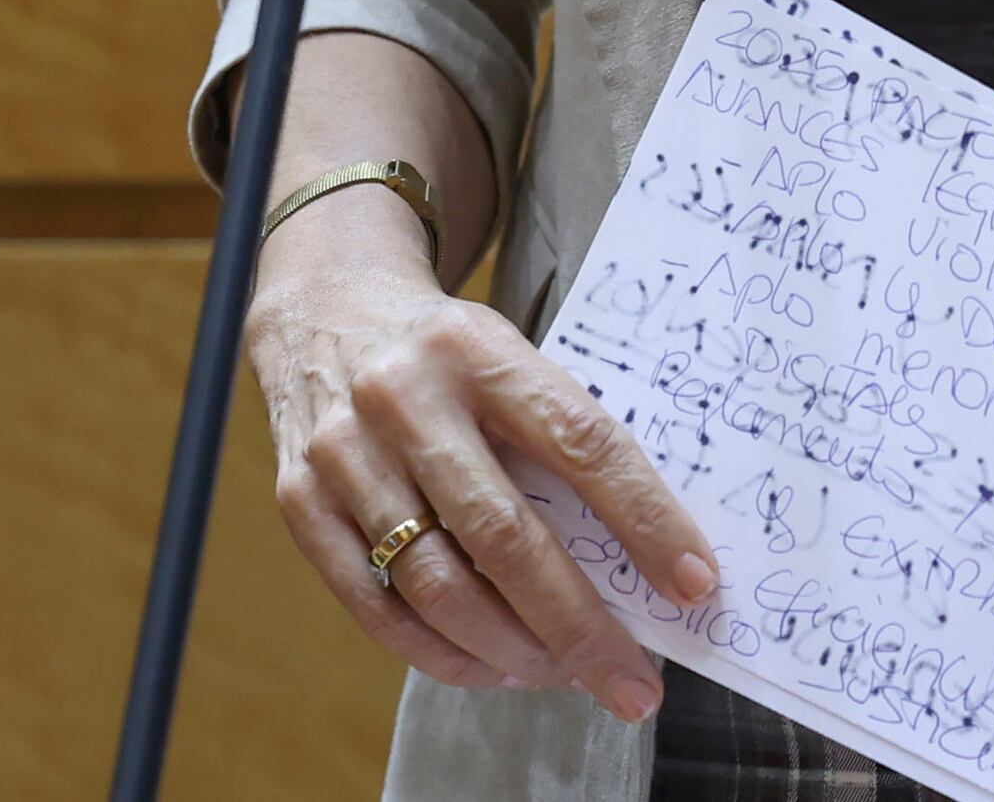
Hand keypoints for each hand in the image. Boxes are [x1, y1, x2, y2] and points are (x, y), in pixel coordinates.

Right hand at [249, 194, 715, 718]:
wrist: (324, 309)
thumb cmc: (447, 352)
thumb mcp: (507, 354)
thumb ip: (560, 435)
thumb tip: (641, 555)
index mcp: (479, 350)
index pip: (581, 443)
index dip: (644, 520)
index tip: (694, 584)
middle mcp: (405, 399)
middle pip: (505, 537)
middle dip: (580, 626)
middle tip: (634, 685)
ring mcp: (344, 455)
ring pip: (438, 586)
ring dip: (513, 650)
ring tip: (564, 676)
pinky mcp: (299, 502)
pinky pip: (377, 607)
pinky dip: (443, 653)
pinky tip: (494, 667)